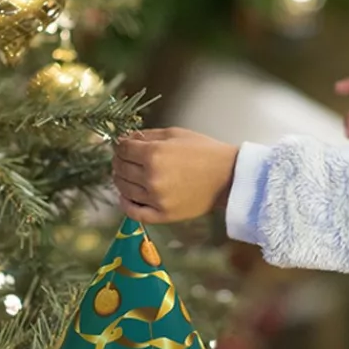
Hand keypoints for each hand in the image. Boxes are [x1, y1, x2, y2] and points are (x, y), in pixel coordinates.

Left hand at [112, 128, 239, 223]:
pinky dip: (125, 204)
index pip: (122, 150)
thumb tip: (124, 139)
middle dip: (119, 161)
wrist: (229, 177)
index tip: (123, 146)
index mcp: (154, 154)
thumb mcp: (175, 134)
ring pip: (124, 189)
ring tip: (127, 175)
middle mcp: (151, 177)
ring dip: (120, 180)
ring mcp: (156, 199)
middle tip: (124, 159)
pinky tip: (125, 197)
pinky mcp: (163, 215)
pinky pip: (134, 212)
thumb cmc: (204, 151)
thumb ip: (148, 135)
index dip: (120, 146)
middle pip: (120, 169)